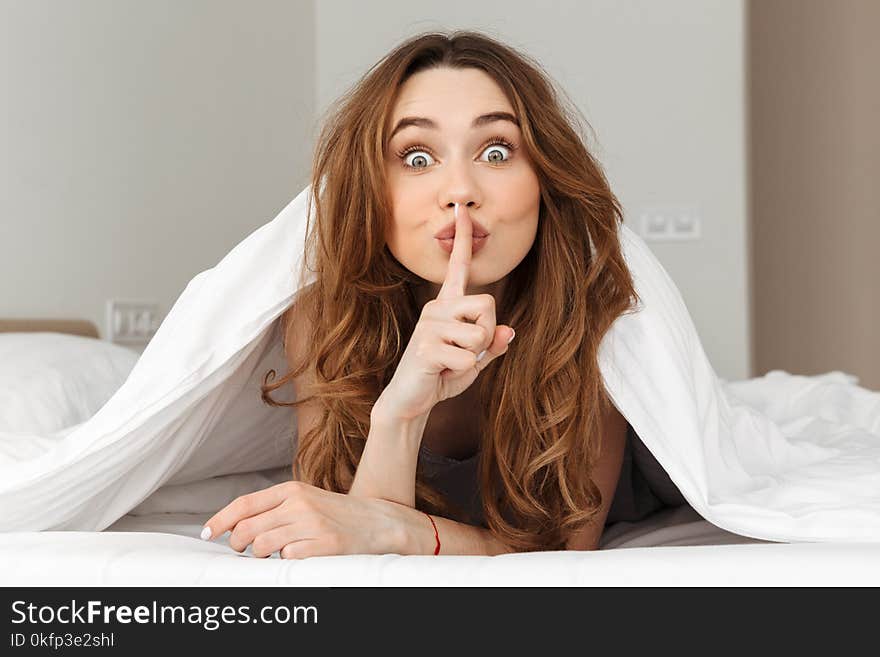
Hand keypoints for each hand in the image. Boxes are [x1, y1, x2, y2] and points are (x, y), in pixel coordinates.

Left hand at [201, 481, 409, 558]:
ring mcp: (311, 524)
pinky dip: (287, 561)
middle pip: (247, 529)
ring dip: (262, 555)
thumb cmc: (335, 514)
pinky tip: (300, 555)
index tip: (207, 533)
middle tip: (243, 550)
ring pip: (262, 546)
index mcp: (291, 490)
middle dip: (238, 545)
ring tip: (276, 552)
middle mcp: (299, 504)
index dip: (220, 520)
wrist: (377, 522)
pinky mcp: (323, 544)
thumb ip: (274, 509)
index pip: (244, 504)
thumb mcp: (305, 501)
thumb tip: (235, 526)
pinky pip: (287, 559)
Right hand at [377, 203, 514, 420]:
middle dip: (487, 333)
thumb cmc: (441, 375)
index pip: (458, 267)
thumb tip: (510, 332)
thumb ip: (492, 345)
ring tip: (451, 363)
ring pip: (481, 333)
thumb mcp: (474, 360)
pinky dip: (464, 371)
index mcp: (447, 305)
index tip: (462, 210)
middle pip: (488, 304)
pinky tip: (442, 372)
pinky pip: (469, 357)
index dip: (462, 239)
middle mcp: (436, 308)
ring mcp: (429, 326)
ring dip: (475, 356)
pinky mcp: (426, 347)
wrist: (410, 401)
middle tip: (464, 351)